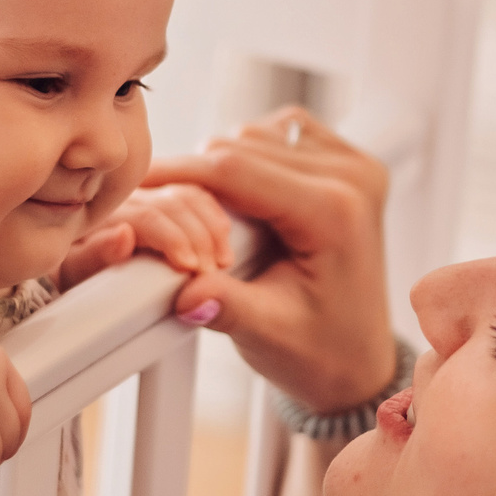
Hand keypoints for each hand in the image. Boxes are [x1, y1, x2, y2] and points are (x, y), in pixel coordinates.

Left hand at [58, 183, 237, 286]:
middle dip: (199, 237)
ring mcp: (147, 194)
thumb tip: (124, 235)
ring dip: (211, 226)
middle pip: (173, 203)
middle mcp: (125, 195)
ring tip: (223, 260)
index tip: (191, 267)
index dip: (173, 239)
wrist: (66, 269)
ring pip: (189, 194)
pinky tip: (224, 235)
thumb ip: (94, 257)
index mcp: (101, 209)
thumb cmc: (67, 276)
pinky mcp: (164, 199)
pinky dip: (213, 213)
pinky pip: (195, 194)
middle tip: (213, 272)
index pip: (146, 216)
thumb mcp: (72, 274)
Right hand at [146, 106, 396, 414]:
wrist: (358, 360)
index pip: (237, 171)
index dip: (179, 172)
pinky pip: (281, 135)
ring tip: (210, 211)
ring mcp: (356, 165)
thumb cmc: (320, 351)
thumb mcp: (268, 333)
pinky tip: (242, 194)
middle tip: (168, 209)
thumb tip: (185, 293)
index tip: (137, 181)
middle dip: (198, 173)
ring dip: (225, 164)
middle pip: (244, 146)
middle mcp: (353, 178)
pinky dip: (251, 155)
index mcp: (335, 214)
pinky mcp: (349, 163)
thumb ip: (225, 306)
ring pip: (259, 135)